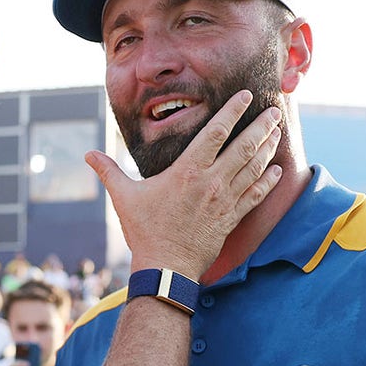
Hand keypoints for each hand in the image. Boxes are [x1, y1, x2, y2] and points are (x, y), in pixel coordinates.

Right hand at [86, 91, 282, 277]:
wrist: (166, 269)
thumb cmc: (145, 232)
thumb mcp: (124, 198)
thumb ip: (109, 172)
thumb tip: (88, 156)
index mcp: (187, 171)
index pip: (215, 133)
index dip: (233, 111)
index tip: (246, 96)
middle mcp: (211, 182)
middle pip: (244, 147)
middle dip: (262, 127)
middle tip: (275, 111)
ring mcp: (224, 201)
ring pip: (254, 168)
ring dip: (268, 148)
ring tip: (278, 132)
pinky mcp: (231, 219)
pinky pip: (256, 196)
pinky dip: (268, 181)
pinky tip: (276, 170)